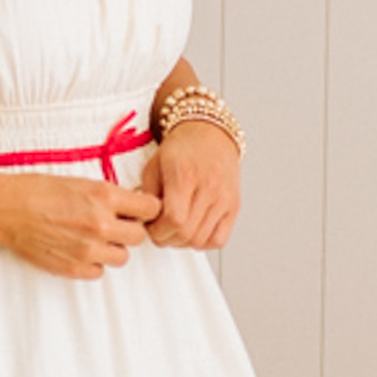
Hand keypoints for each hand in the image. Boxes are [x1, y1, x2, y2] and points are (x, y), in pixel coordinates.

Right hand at [0, 171, 162, 278]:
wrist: (6, 209)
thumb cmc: (38, 190)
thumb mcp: (80, 182)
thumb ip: (108, 196)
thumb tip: (131, 206)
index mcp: (104, 196)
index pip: (151, 208)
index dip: (146, 209)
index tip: (138, 210)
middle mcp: (101, 223)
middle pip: (139, 236)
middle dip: (129, 230)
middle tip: (114, 225)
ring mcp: (88, 249)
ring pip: (122, 257)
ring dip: (113, 248)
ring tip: (95, 239)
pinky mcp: (74, 267)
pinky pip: (99, 271)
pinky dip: (93, 262)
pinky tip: (79, 249)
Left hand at [139, 120, 240, 249]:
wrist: (210, 133)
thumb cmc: (182, 148)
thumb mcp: (154, 165)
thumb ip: (147, 195)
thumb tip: (143, 221)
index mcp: (186, 175)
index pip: (174, 219)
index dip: (158, 231)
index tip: (151, 228)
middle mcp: (209, 188)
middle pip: (186, 234)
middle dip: (167, 239)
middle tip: (159, 231)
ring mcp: (224, 199)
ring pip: (201, 240)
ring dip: (183, 242)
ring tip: (175, 230)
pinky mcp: (233, 206)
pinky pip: (218, 240)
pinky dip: (203, 243)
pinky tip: (193, 231)